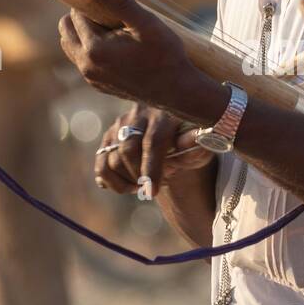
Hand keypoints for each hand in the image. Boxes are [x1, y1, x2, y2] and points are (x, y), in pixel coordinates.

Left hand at [59, 0, 209, 114]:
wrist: (178, 92)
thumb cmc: (167, 56)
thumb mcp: (147, 24)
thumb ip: (120, 1)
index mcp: (94, 50)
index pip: (76, 14)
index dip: (92, 3)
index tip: (111, 2)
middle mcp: (86, 66)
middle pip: (67, 29)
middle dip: (83, 17)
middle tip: (112, 16)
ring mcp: (91, 78)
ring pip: (71, 45)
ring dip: (85, 33)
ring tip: (115, 30)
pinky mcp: (98, 85)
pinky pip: (83, 61)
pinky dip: (92, 49)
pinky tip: (118, 47)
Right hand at [94, 104, 211, 195]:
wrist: (176, 129)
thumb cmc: (193, 140)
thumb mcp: (202, 143)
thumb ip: (197, 145)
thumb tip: (195, 142)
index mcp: (165, 112)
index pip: (153, 141)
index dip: (151, 169)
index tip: (152, 191)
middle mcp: (140, 114)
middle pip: (127, 150)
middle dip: (138, 176)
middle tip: (151, 187)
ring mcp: (121, 123)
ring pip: (111, 158)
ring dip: (125, 182)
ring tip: (142, 186)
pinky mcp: (110, 135)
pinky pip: (101, 163)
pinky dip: (109, 181)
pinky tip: (126, 186)